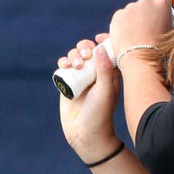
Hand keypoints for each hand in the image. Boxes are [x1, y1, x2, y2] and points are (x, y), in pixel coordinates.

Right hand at [58, 41, 120, 161]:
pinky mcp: (69, 83)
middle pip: (89, 50)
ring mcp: (82, 77)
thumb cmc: (100, 114)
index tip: (98, 39)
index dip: (103, 41)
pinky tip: (63, 66)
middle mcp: (97, 73)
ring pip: (76, 56)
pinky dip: (63, 62)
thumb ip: (104, 70)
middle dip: (84, 48)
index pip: (107, 50)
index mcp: (111, 73)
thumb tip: (99, 48)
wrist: (85, 135)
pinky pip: (64, 66)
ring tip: (74, 65)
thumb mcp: (105, 91)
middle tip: (84, 56)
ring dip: (73, 55)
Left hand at [108, 0, 172, 54]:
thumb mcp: (168, 31)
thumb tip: (155, 19)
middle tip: (147, 31)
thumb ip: (161, 19)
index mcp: (162, 4)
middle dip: (145, 14)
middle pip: (146, 3)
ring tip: (136, 38)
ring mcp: (131, 8)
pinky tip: (126, 38)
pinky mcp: (118, 15)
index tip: (160, 5)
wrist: (140, 59)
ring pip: (132, 11)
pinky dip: (122, 26)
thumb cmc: (158, 49)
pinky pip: (121, 18)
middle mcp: (146, 2)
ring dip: (133, 21)